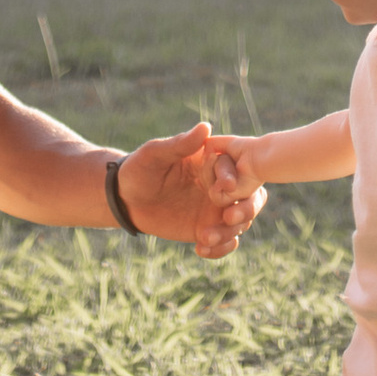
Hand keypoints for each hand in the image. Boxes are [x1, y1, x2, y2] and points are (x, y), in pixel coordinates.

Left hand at [118, 121, 267, 259]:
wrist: (125, 199)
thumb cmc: (139, 169)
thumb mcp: (154, 155)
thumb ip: (180, 144)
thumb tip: (205, 126)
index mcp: (211, 161)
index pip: (234, 167)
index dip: (234, 176)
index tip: (226, 187)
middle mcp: (220, 185)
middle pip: (251, 195)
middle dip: (247, 208)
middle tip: (229, 218)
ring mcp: (216, 208)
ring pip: (242, 221)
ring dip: (229, 232)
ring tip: (204, 237)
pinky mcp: (208, 228)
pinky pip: (227, 241)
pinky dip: (221, 249)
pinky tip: (201, 249)